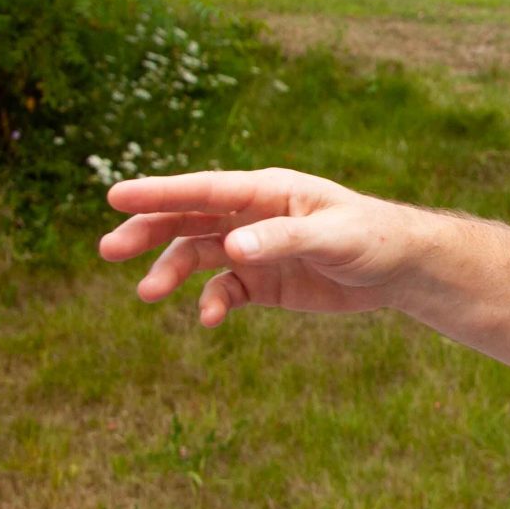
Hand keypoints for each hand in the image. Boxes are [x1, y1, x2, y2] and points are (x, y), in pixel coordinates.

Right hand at [98, 167, 426, 326]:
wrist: (400, 268)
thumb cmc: (372, 237)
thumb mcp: (333, 237)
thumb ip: (283, 240)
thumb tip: (232, 248)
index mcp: (269, 190)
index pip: (205, 189)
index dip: (160, 192)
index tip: (116, 196)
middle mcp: (253, 215)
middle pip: (189, 218)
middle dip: (149, 231)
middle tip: (109, 250)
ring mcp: (255, 248)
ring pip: (198, 255)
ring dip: (171, 271)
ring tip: (147, 294)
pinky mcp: (263, 281)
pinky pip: (225, 290)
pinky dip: (213, 303)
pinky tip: (210, 319)